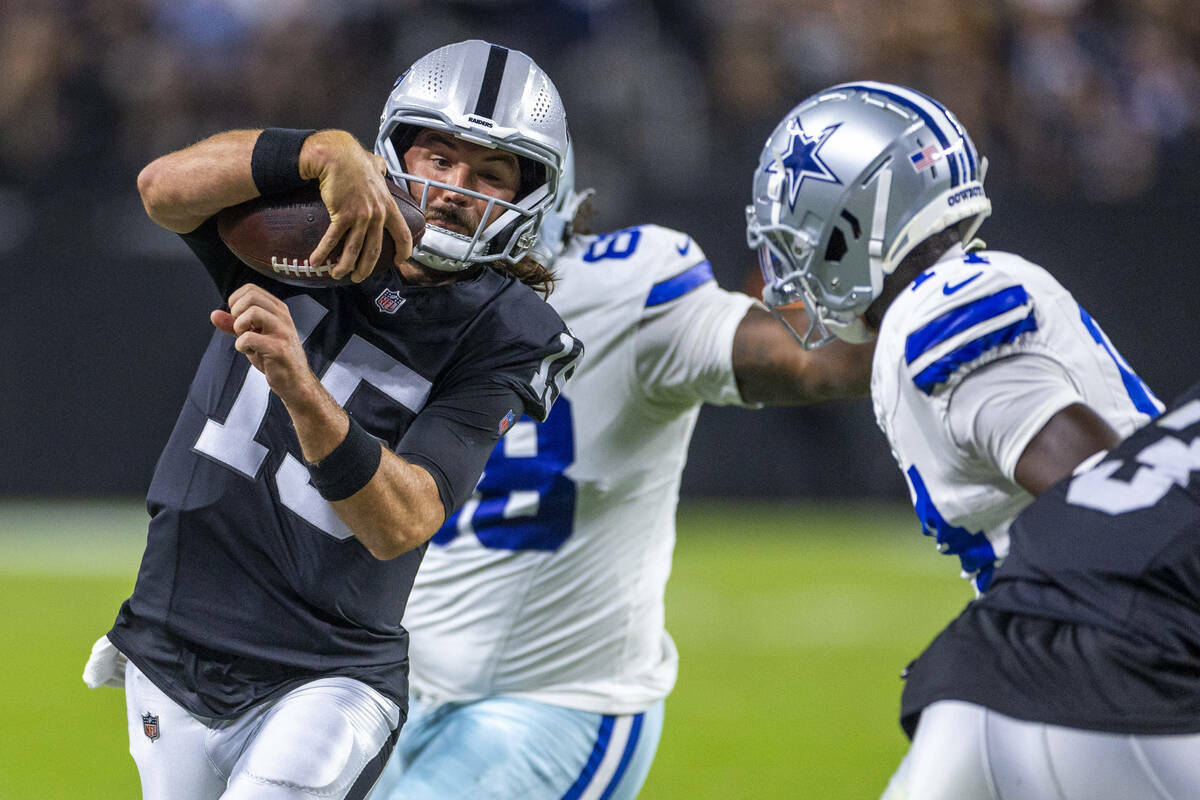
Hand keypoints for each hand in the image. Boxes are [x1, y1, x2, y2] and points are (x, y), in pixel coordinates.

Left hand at [211, 284, 314, 400]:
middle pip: (251, 296)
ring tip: (245, 339)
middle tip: (240, 328)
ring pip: (252, 312)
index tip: (237, 317)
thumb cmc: (275, 357)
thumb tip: (214, 314)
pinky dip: (241, 345)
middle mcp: (282, 316)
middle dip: (237, 312)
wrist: (294, 381)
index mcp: (277, 309)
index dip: (236, 301)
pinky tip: (249, 351)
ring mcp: (282, 331)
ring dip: (240, 327)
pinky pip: (249, 338)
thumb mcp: (252, 336)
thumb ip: (234, 325)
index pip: (251, 289)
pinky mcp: (279, 348)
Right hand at [300, 130, 413, 281]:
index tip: (399, 260)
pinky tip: (316, 261)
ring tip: (337, 274)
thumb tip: (381, 166)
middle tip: (359, 277)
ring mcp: (361, 216)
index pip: (402, 233)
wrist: (337, 155)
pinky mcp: (342, 215)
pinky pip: (332, 239)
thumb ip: (380, 169)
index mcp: (387, 206)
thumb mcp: (375, 164)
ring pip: (354, 250)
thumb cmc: (354, 159)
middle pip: (375, 250)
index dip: (403, 250)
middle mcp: (377, 214)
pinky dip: (323, 252)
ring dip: (345, 266)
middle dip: (366, 268)